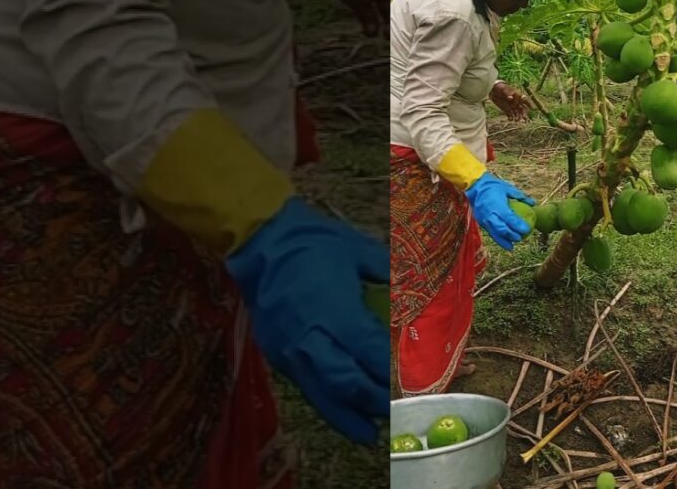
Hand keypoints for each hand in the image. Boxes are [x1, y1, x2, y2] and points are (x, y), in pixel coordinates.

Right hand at [225, 197, 389, 444]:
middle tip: (394, 413)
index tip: (407, 383)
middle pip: (345, 379)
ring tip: (369, 434)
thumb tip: (416, 285)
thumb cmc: (313, 242)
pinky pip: (305, 386)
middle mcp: (310, 336)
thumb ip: (388, 272)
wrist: (260, 242)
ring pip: (321, 392)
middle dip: (372, 399)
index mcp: (333, 310)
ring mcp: (290, 349)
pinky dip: (325, 403)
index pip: (367, 349)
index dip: (387, 370)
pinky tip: (340, 413)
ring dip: (347, 415)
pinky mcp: (276, 354)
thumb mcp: (358, 250)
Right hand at [464, 173, 534, 249]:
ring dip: (504, 241)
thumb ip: (520, 196)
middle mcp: (490, 214)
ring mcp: (484, 219)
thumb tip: (533, 203)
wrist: (475, 186)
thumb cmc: (493, 186)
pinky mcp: (481, 222)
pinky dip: (497, 238)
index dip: (518, 225)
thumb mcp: (508, 188)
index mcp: (498, 205)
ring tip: (511, 247)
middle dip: (512, 236)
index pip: (510, 218)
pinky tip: (503, 242)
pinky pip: (490, 232)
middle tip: (520, 238)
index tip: (527, 229)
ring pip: (495, 234)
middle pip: (502, 229)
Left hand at [490, 82, 531, 120]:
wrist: (493, 91)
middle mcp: (516, 102)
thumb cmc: (500, 87)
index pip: (525, 100)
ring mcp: (512, 106)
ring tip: (516, 120)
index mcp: (518, 96)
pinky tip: (510, 119)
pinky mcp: (507, 110)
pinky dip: (511, 118)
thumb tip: (511, 98)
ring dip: (518, 117)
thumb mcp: (503, 89)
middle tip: (524, 118)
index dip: (529, 104)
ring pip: (517, 113)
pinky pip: (510, 115)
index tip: (532, 108)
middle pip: (522, 109)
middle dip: (524, 113)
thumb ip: (508, 93)